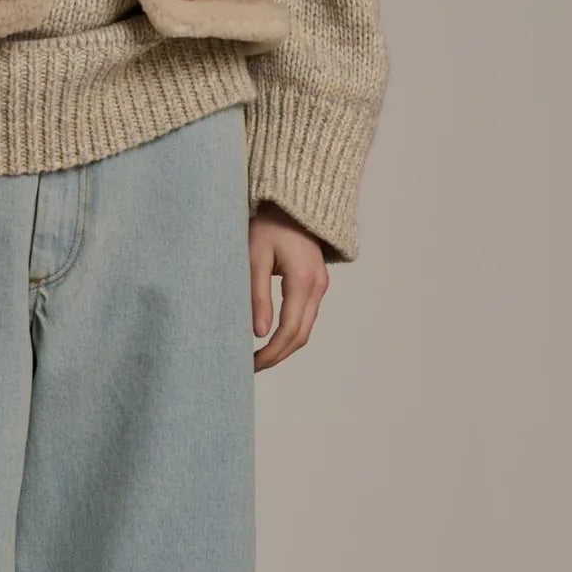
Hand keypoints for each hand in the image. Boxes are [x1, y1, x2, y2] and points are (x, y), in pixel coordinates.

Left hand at [249, 203, 328, 370]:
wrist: (291, 204)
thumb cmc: (268, 225)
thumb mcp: (254, 257)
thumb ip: (257, 295)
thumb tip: (259, 333)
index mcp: (303, 280)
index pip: (290, 329)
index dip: (272, 352)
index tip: (251, 364)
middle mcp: (318, 285)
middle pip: (301, 335)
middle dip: (278, 355)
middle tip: (252, 367)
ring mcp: (320, 285)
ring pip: (305, 327)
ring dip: (284, 346)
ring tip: (258, 356)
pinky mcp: (316, 282)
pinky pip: (306, 315)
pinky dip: (290, 331)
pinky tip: (270, 337)